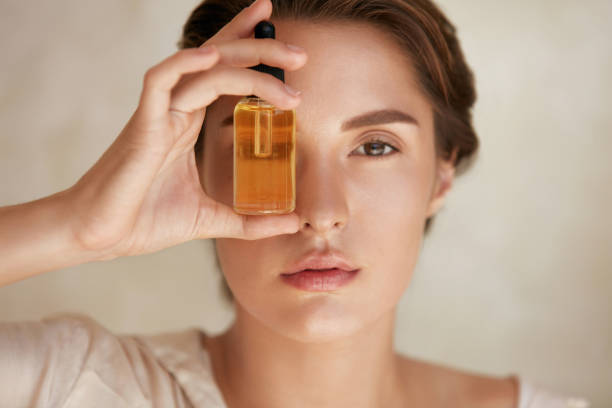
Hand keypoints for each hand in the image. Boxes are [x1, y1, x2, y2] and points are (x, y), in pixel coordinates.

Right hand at [68, 0, 306, 258]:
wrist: (100, 238)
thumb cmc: (144, 221)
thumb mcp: (211, 220)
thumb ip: (250, 221)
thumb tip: (293, 222)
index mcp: (189, 123)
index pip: (224, 75)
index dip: (250, 50)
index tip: (288, 50)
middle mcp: (177, 111)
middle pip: (220, 60)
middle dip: (260, 46)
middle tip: (301, 52)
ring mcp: (159, 115)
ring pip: (203, 67)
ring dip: (246, 58)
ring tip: (290, 64)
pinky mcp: (142, 127)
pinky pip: (159, 82)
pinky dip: (183, 64)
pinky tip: (212, 57)